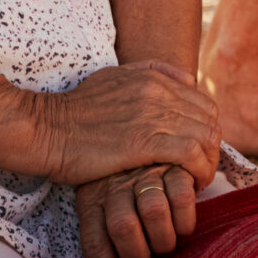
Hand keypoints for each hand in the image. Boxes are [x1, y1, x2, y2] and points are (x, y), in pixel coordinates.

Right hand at [33, 59, 217, 189]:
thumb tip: (186, 79)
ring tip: (196, 181)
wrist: (45, 129)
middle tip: (199, 171)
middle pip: (210, 119)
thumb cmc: (75, 112)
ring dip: (208, 162)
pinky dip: (199, 171)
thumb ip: (149, 73)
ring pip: (207, 136)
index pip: (203, 102)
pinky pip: (192, 154)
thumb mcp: (112, 78)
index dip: (206, 130)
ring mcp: (152, 115)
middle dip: (211, 148)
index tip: (197, 153)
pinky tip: (190, 185)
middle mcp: (158, 91)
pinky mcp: (145, 141)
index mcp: (152, 77)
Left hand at [76, 161, 200, 257]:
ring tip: (166, 245)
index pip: (94, 244)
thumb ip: (107, 245)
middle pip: (124, 227)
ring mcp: (145, 174)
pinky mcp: (174, 166)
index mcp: (92, 200)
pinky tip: (183, 227)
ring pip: (154, 211)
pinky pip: (182, 197)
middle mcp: (116, 185)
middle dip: (139, 257)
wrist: (150, 149)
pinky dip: (185, 221)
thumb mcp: (104, 213)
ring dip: (164, 239)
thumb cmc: (127, 197)